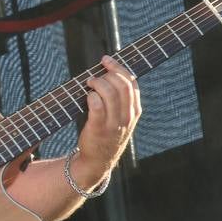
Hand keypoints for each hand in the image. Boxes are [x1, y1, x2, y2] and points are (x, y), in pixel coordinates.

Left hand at [72, 56, 140, 184]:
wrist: (98, 161)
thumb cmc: (107, 133)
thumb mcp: (122, 117)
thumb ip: (120, 99)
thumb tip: (108, 72)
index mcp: (134, 111)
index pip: (132, 84)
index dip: (119, 68)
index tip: (107, 60)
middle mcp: (126, 117)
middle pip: (122, 86)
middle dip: (108, 72)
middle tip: (96, 72)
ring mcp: (113, 123)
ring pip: (110, 93)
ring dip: (98, 83)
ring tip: (89, 82)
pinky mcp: (98, 129)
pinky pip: (96, 106)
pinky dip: (91, 96)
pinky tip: (87, 95)